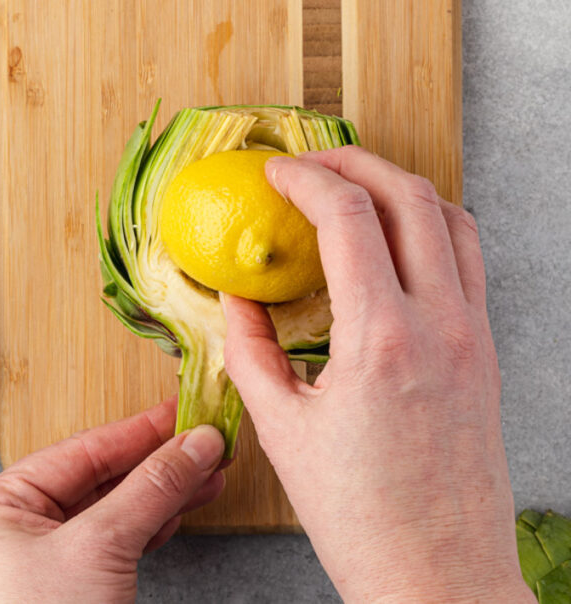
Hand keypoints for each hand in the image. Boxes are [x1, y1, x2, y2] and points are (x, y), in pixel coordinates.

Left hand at [0, 398, 224, 602]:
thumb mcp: (100, 548)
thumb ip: (151, 488)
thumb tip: (195, 444)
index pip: (81, 450)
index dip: (140, 429)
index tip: (185, 413)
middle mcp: (14, 529)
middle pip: (101, 478)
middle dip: (160, 461)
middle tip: (206, 441)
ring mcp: (42, 562)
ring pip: (115, 509)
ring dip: (166, 491)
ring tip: (209, 473)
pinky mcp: (70, 590)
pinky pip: (117, 541)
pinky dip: (154, 524)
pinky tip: (183, 508)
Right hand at [223, 147, 533, 603]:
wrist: (441, 579)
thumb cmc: (363, 519)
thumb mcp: (283, 430)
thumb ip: (251, 350)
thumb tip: (238, 296)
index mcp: (382, 340)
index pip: (348, 216)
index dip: (305, 178)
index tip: (275, 174)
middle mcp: (438, 323)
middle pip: (407, 194)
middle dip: (353, 160)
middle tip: (311, 163)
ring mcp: (472, 332)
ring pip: (450, 215)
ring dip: (399, 185)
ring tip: (355, 186)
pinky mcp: (485, 348)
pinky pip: (469, 256)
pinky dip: (433, 223)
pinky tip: (398, 238)